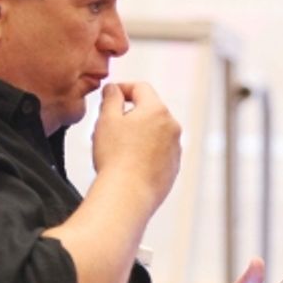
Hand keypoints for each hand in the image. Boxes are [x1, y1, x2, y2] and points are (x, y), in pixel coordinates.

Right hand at [90, 82, 180, 210]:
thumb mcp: (106, 119)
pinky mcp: (173, 168)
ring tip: (117, 149)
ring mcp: (175, 149)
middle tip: (108, 126)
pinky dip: (146, 153)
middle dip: (130, 115)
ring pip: (155, 133)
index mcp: (157, 110)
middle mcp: (172, 127)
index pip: (141, 88)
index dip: (122, 88)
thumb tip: (114, 89)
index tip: (110, 96)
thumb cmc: (116, 158)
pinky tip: (129, 164)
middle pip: (149, 111)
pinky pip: (158, 153)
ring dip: (139, 134)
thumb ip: (111, 98)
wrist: (128, 194)